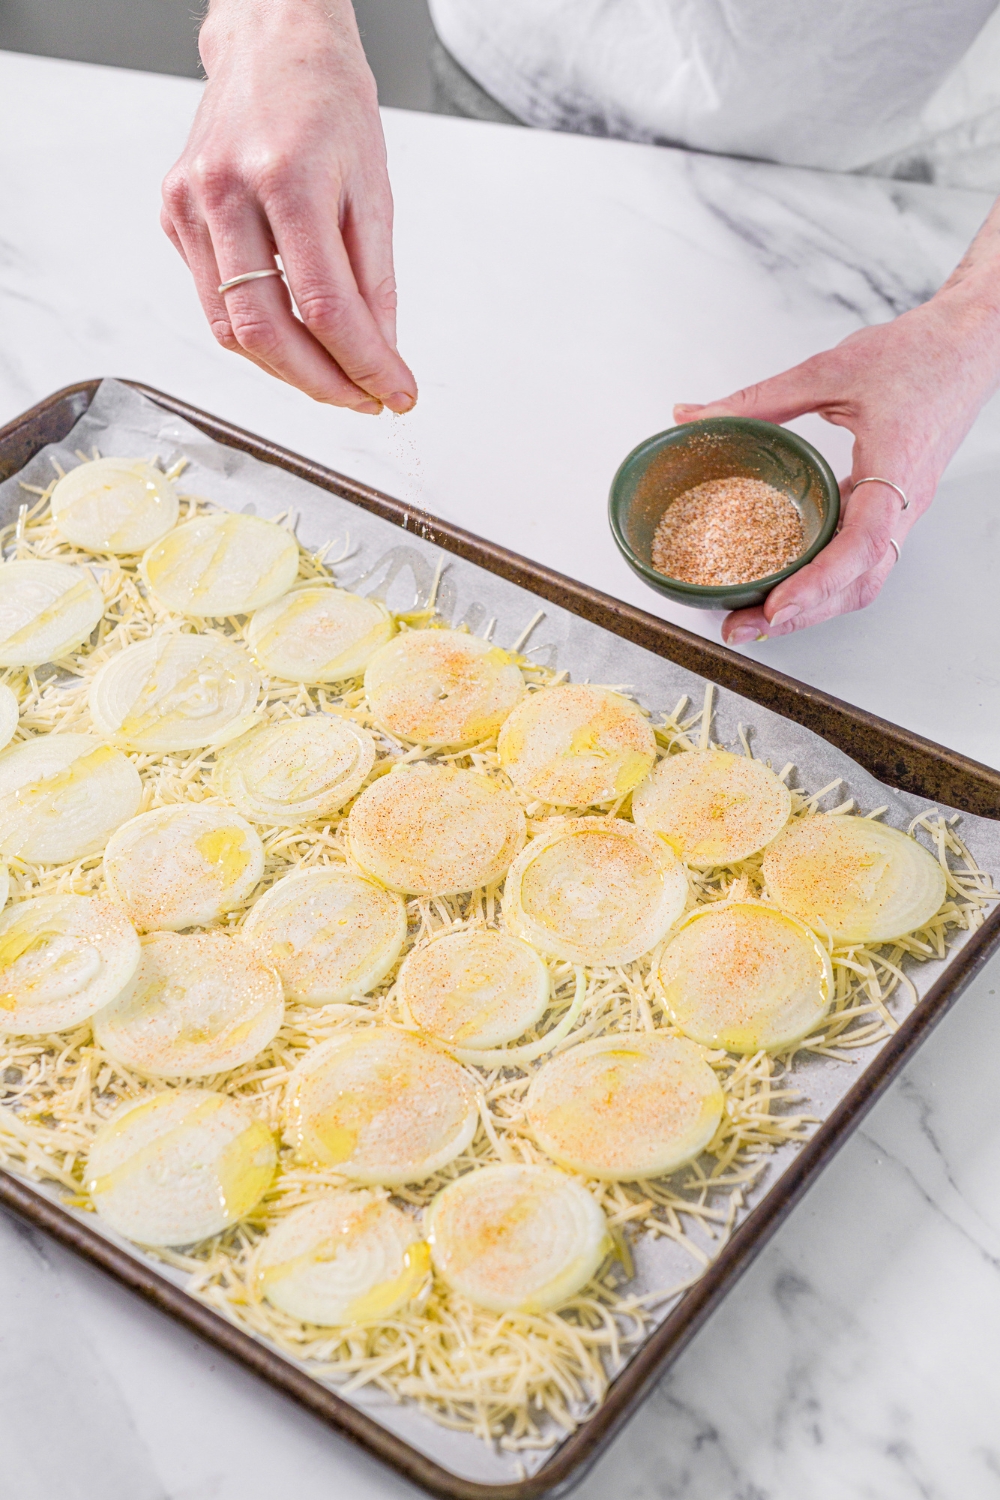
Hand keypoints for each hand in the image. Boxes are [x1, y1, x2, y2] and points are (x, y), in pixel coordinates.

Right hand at [161, 0, 416, 414]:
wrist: (272, 43)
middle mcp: (225, 192)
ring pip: (233, 330)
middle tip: (364, 399)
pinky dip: (258, 332)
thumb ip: (375, 280)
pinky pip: (215, 301)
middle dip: (323, 383)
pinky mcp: (173, 214)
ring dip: (288, 370)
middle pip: (268, 331)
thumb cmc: (329, 104)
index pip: (326, 306)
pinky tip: (294, 332)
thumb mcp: (373, 188)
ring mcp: (189, 205)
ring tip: (335, 377)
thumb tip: (382, 354)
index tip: (396, 394)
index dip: (364, 364)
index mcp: (287, 178)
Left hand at [674, 232, 999, 644]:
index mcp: (896, 470)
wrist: (969, 346)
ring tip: (756, 619)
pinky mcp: (891, 510)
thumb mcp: (829, 370)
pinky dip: (824, 583)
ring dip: (812, 608)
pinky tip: (786, 586)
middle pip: (858, 583)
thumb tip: (692, 416)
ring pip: (861, 581)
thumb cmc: (918, 354)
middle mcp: (902, 504)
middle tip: (740, 626)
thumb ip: (758, 399)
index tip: (776, 605)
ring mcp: (900, 512)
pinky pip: (861, 561)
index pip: (862, 545)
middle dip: (801, 614)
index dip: (818, 582)